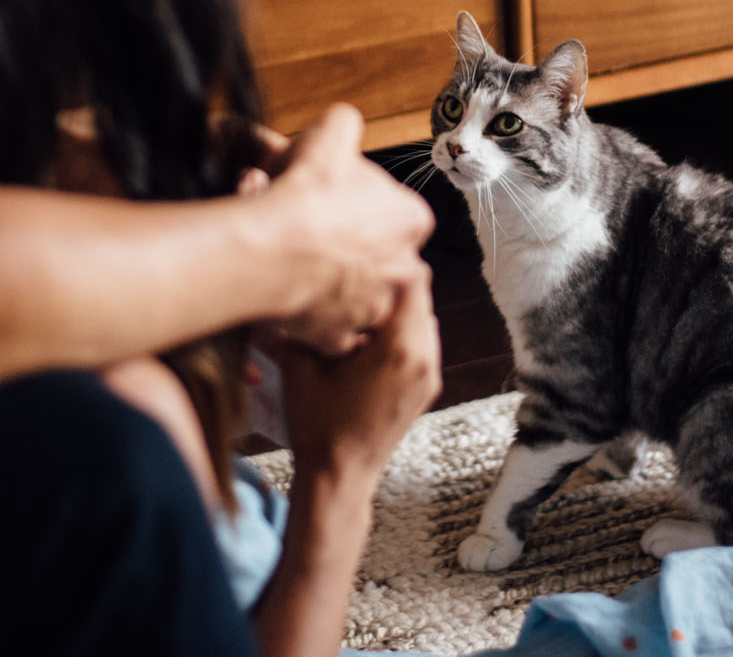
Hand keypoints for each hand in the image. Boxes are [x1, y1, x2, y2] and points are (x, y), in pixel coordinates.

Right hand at [262, 105, 433, 354]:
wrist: (274, 246)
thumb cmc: (307, 193)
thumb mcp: (331, 132)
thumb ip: (345, 125)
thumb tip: (344, 123)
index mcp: (412, 220)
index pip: (395, 211)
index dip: (360, 204)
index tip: (336, 202)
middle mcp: (405, 268)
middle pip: (379, 255)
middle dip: (352, 247)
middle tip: (315, 234)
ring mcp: (373, 307)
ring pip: (354, 292)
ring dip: (333, 281)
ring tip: (300, 264)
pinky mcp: (340, 336)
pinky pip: (326, 326)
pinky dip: (310, 314)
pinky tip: (291, 293)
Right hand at [280, 277, 441, 484]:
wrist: (339, 476)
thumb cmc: (318, 423)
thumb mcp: (302, 363)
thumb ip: (314, 319)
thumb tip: (312, 283)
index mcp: (399, 347)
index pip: (411, 279)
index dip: (386, 261)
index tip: (360, 255)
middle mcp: (424, 357)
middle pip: (420, 296)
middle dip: (390, 282)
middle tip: (356, 275)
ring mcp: (430, 373)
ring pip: (422, 317)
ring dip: (395, 306)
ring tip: (359, 306)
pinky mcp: (427, 386)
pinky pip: (420, 340)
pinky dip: (400, 330)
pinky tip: (367, 336)